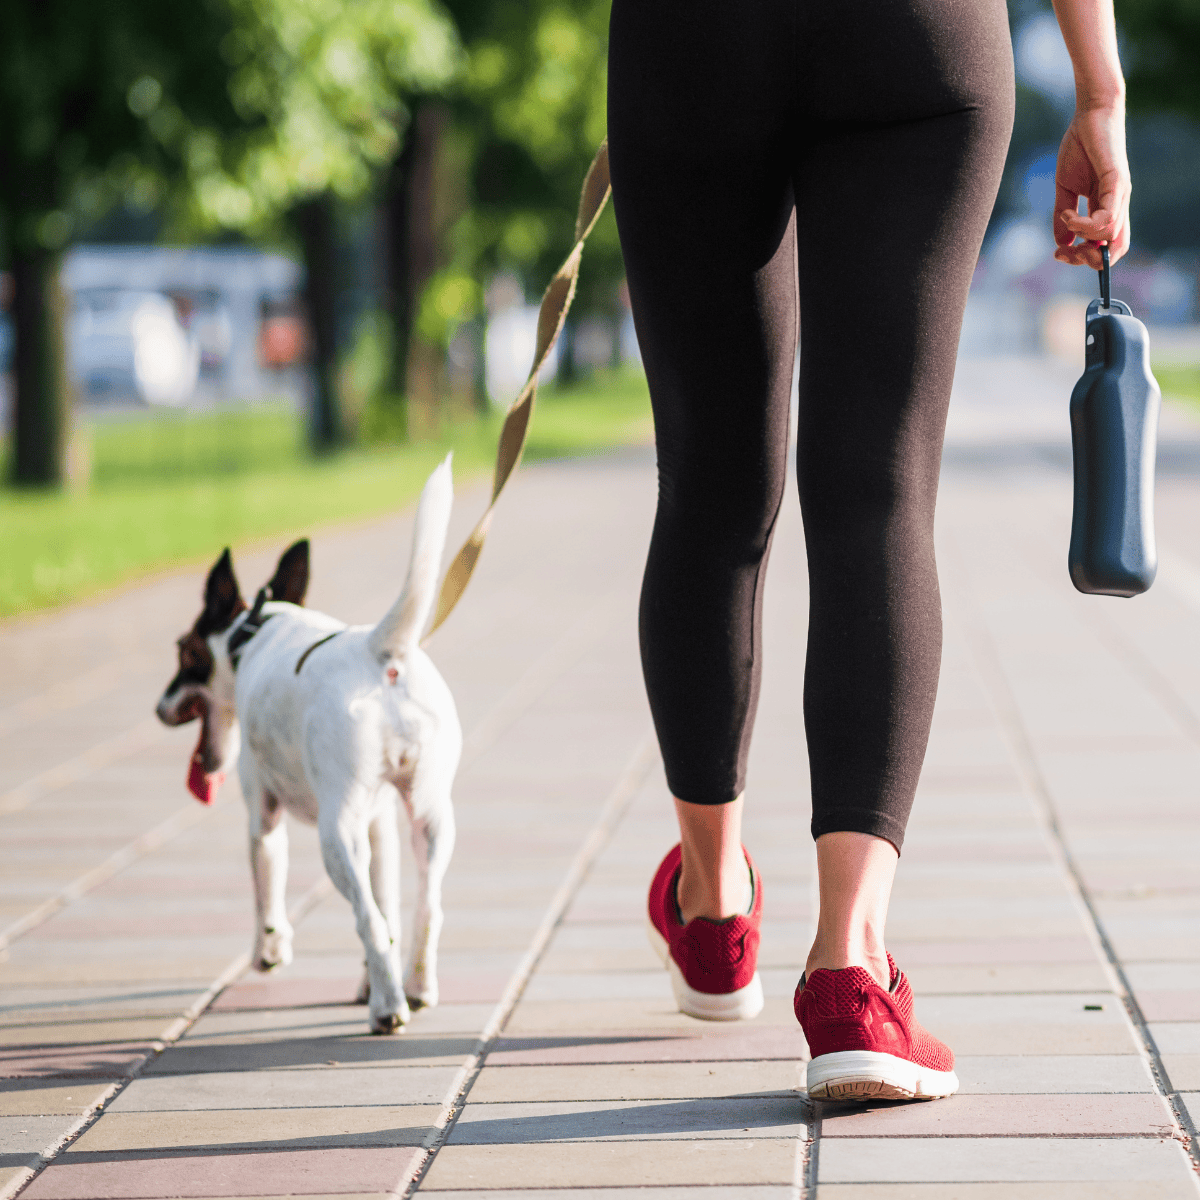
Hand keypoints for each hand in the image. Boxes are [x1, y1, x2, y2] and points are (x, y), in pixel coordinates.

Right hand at [1053, 103, 1130, 269]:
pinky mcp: (1117, 183)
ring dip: (1082, 237)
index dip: (1084, 258)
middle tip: (1065, 251)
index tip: (1059, 252)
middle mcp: (1118, 205)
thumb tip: (1061, 243)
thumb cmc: (1080, 147)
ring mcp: (1119, 195)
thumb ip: (1063, 216)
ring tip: (1065, 218)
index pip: (1106, 247)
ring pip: (1110, 237)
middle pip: (1115, 250)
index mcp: (1107, 208)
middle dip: (1088, 260)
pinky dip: (1085, 224)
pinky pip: (1107, 218)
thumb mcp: (1065, 188)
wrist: (1091, 114)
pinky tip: (1070, 214)